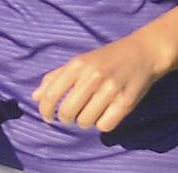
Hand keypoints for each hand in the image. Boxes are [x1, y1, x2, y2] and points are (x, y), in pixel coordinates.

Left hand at [32, 34, 160, 132]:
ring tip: (92, 110)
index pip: (51, 95)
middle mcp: (92, 76)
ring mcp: (110, 89)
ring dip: (85, 121)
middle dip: (66, 118)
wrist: (142, 53)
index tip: (48, 117)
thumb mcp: (80, 61)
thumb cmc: (107, 58)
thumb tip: (35, 96)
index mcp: (78, 65)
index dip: (45, 111)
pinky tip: (106, 113)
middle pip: (67, 112)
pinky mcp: (125, 102)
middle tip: (72, 115)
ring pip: (85, 121)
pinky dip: (103, 124)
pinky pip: (104, 126)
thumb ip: (56, 77)